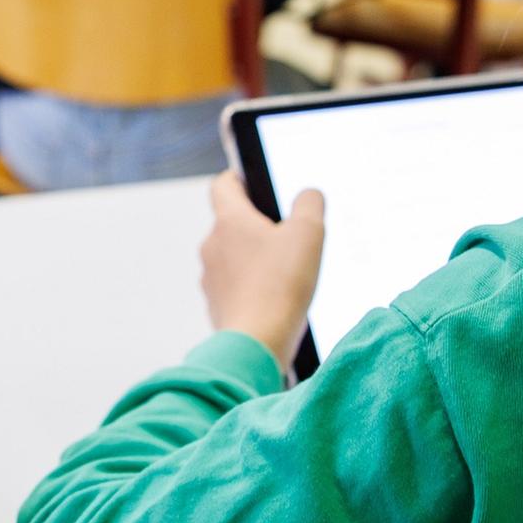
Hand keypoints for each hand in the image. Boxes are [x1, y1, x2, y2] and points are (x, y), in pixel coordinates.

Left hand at [200, 174, 324, 374]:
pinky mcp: (218, 307)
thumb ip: (310, 204)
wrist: (256, 345)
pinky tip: (278, 299)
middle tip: (287, 233)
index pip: (224, 185)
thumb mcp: (309, 233)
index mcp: (229, 221)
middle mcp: (212, 247)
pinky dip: (253, 287)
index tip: (254, 180)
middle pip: (231, 223)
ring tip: (287, 271)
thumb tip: (308, 195)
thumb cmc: (280, 287)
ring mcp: (212, 279)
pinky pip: (236, 287)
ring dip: (256, 259)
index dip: (240, 177)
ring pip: (233, 257)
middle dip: (257, 225)